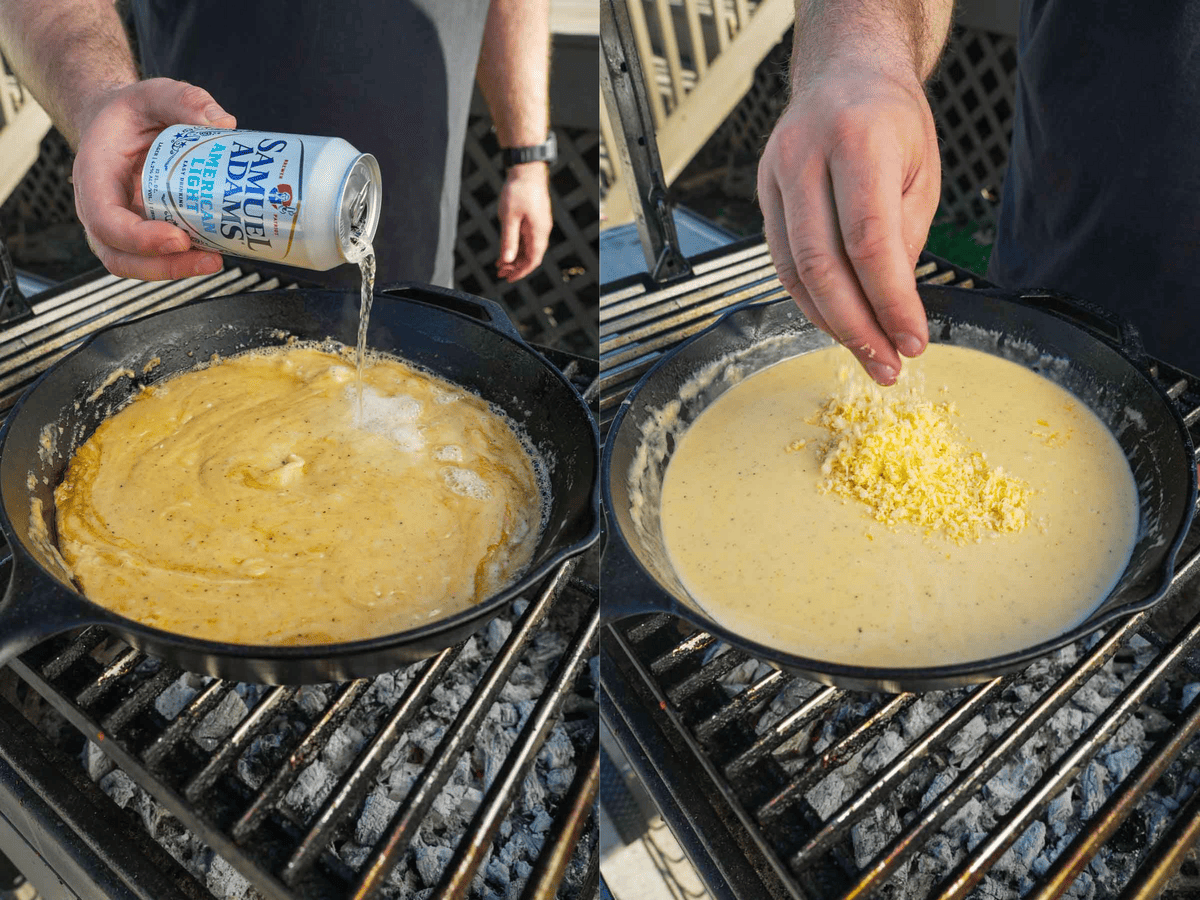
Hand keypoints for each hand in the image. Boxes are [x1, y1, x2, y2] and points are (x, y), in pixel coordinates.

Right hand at [71, 78, 237, 280]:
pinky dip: (182, 262)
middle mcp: (100, 207)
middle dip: (164, 267)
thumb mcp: (155, 94)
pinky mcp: (141, 233)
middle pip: (119, 256)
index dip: (139, 238)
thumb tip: (223, 122)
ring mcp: (120, 224)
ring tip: (215, 260)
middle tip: (208, 260)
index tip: (179, 238)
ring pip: (137, 264)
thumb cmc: (132, 113)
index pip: (105, 219)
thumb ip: (186, 100)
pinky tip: (214, 252)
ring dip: (176, 270)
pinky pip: (155, 258)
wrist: (120, 123)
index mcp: (95, 175)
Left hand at [496, 163, 551, 281]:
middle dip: (516, 266)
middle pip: (531, 256)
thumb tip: (506, 261)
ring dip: (515, 257)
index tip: (507, 279)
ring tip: (500, 263)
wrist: (527, 169)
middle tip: (499, 272)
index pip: (532, 261)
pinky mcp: (535, 218)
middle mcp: (542, 231)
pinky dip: (517, 245)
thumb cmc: (518, 190)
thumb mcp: (509, 218)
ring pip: (529, 248)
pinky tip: (506, 248)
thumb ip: (508, 240)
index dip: (520, 272)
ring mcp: (539, 224)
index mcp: (538, 232)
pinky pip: (528, 238)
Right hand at [757, 60, 940, 383]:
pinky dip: (809, 301)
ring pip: (794, 271)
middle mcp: (807, 155)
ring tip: (866, 354)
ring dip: (831, 323)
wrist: (845, 72)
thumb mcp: (921, 173)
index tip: (912, 340)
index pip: (870, 241)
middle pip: (823, 264)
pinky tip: (836, 323)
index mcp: (859, 141)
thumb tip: (892, 308)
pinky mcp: (762, 193)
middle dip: (857, 326)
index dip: (890, 301)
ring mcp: (775, 174)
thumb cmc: (890, 119)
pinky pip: (780, 262)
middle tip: (886, 364)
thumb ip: (906, 238)